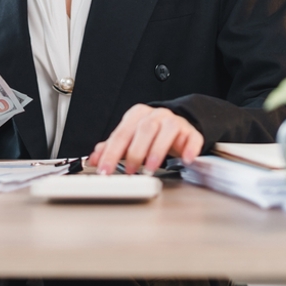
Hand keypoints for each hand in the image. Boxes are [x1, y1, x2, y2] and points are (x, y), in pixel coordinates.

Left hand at [87, 104, 203, 175]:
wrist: (176, 126)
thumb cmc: (150, 134)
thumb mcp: (129, 139)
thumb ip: (111, 148)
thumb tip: (93, 159)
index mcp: (136, 115)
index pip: (121, 133)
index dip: (111, 153)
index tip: (105, 170)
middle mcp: (155, 115)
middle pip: (144, 129)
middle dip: (135, 152)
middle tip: (129, 170)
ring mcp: (174, 121)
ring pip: (166, 130)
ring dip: (157, 151)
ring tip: (150, 168)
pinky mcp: (190, 132)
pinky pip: (191, 138)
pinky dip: (189, 149)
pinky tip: (185, 160)